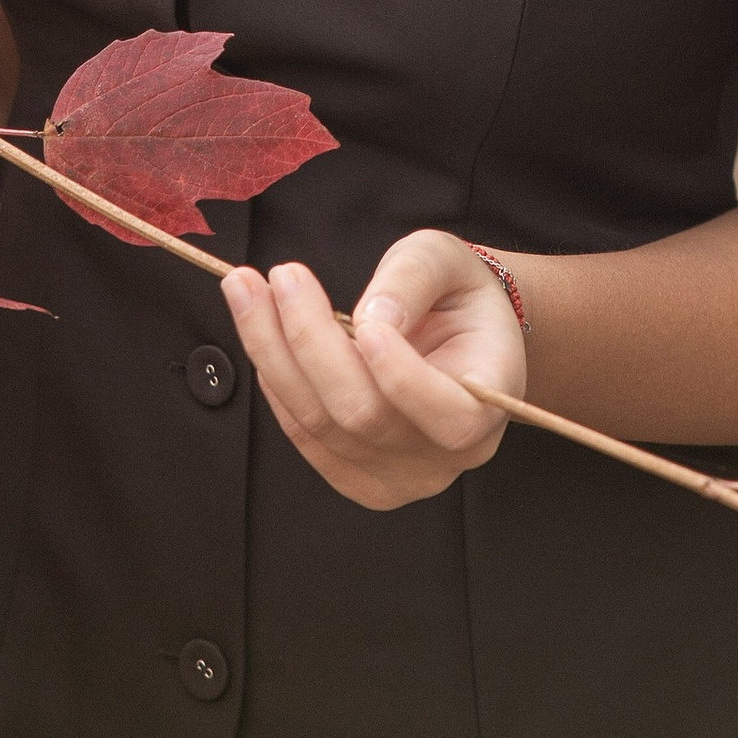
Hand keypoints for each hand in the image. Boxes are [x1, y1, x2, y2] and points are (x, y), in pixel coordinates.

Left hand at [223, 228, 524, 510]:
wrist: (451, 335)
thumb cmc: (454, 295)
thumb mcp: (445, 261)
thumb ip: (413, 278)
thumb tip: (373, 315)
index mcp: (489, 403)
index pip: (452, 417)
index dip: (404, 378)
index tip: (365, 322)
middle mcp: (446, 455)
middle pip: (365, 415)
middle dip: (312, 340)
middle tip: (283, 274)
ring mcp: (398, 477)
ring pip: (321, 424)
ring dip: (273, 353)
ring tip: (248, 289)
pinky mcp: (354, 476)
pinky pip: (303, 434)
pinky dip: (274, 379)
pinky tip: (260, 330)